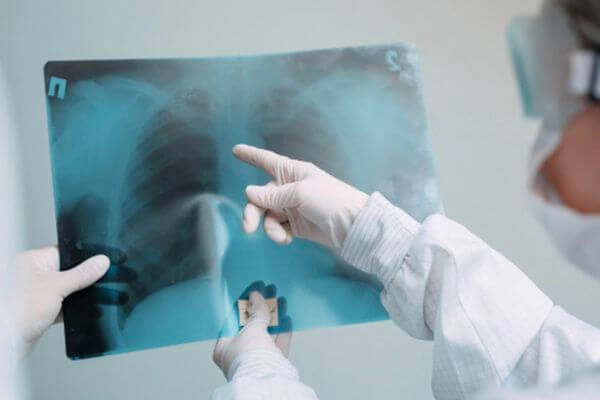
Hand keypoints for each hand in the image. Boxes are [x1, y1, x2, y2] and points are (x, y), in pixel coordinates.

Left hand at [8, 247, 109, 355]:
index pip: (65, 252)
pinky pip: (62, 306)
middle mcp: (32, 275)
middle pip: (68, 271)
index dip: (83, 256)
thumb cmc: (18, 310)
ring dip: (77, 295)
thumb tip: (101, 262)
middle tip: (99, 280)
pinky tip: (80, 311)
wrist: (7, 342)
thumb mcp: (57, 287)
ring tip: (92, 297)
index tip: (101, 261)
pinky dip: (71, 309)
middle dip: (83, 278)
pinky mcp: (40, 311)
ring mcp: (36, 293)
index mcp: (32, 261)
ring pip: (66, 290)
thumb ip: (82, 274)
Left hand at [213, 289, 290, 379]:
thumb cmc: (250, 359)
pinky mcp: (272, 364)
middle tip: (270, 291)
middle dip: (261, 307)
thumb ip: (256, 312)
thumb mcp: (251, 330)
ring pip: (266, 333)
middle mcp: (239, 354)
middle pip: (251, 325)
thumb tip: (256, 297)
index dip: (244, 302)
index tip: (254, 289)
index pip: (233, 318)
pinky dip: (283, 331)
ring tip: (281, 300)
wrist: (267, 383)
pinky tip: (287, 318)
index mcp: (224, 346)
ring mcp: (256, 359)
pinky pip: (277, 344)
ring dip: (274, 316)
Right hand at [233, 144, 367, 247]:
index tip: (235, 150)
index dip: (251, 155)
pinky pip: (278, 228)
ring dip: (269, 227)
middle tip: (248, 227)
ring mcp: (292, 207)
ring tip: (280, 236)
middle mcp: (289, 188)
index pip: (267, 161)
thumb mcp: (300, 193)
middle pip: (261, 196)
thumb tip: (249, 192)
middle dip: (253, 211)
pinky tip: (286, 239)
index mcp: (292, 172)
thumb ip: (273, 195)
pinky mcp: (297, 225)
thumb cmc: (330, 200)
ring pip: (268, 215)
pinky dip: (278, 235)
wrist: (352, 226)